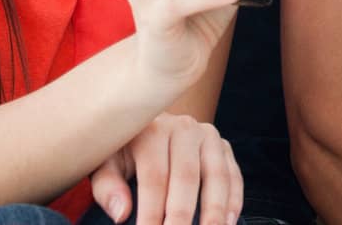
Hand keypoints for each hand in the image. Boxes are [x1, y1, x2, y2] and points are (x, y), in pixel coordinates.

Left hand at [89, 112, 240, 224]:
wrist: (149, 126)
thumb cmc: (124, 152)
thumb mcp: (107, 164)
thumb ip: (108, 187)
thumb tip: (121, 214)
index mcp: (152, 130)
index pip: (155, 176)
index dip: (152, 212)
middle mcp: (184, 128)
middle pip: (187, 177)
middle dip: (182, 216)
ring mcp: (208, 135)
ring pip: (216, 176)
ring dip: (214, 212)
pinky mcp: (224, 147)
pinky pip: (233, 175)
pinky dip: (234, 200)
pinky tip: (229, 222)